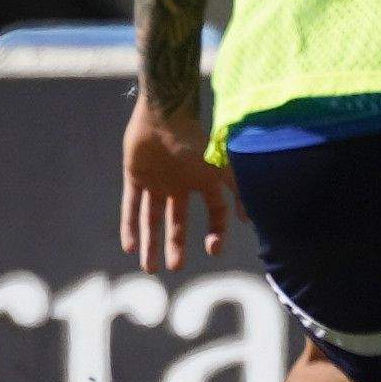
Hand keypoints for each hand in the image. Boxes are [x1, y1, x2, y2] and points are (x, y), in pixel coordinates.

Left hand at [120, 96, 235, 273]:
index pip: (215, 211)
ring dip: (151, 242)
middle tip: (174, 268)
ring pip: (153, 218)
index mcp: (205, 180)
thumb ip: (238, 192)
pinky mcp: (135, 176)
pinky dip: (130, 225)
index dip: (216, 231)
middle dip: (176, 245)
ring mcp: (157, 180)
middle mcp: (182, 183)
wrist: (164, 113)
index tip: (213, 250)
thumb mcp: (222, 167)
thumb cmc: (197, 138)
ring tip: (149, 268)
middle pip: (179, 221)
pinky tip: (129, 247)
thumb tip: (251, 221)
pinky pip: (131, 205)